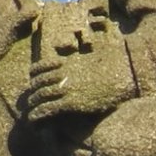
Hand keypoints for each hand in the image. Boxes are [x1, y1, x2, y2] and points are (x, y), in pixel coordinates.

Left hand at [28, 0, 136, 121]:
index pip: (40, 67)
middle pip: (37, 84)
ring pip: (40, 97)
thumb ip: (85, 42)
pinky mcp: (72, 103)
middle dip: (31, 93)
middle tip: (28, 102)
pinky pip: (49, 110)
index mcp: (66, 61)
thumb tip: (83, 33)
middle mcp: (63, 74)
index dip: (34, 76)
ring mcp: (66, 88)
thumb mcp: (99, 45)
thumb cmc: (117, 60)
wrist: (127, 75)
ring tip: (28, 115)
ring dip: (32, 106)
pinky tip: (34, 122)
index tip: (32, 82)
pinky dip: (39, 116)